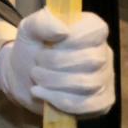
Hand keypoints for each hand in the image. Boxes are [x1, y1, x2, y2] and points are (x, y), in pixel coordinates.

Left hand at [0, 8, 114, 115]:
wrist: (22, 78)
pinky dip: (57, 99)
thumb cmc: (31, 49)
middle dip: (55, 62)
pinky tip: (40, 92)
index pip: (97, 30)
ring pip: (87, 83)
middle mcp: (103, 54)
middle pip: (92, 59)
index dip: (74, 37)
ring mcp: (105, 79)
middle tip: (37, 62)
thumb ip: (42, 22)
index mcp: (91, 31)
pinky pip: (86, 104)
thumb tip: (63, 30)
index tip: (50, 42)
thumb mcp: (29, 30)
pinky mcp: (101, 102)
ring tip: (36, 76)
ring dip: (53, 81)